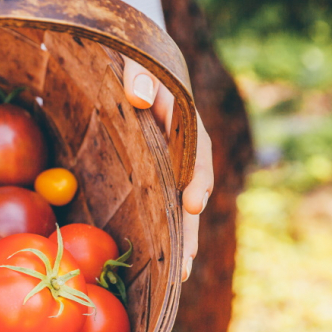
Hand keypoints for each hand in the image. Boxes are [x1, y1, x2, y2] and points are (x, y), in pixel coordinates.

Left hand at [123, 58, 213, 280]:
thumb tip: (139, 96)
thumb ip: (139, 73)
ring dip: (183, 237)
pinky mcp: (157, 173)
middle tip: (187, 262)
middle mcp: (184, 145)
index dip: (198, 177)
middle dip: (191, 226)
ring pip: (181, 204)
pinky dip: (166, 229)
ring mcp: (172, 163)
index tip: (193, 202)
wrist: (133, 61)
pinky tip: (162, 259)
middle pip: (193, 189)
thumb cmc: (133, 58)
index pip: (197, 149)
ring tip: (182, 273)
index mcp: (183, 118)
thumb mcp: (135, 59)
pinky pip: (164, 203)